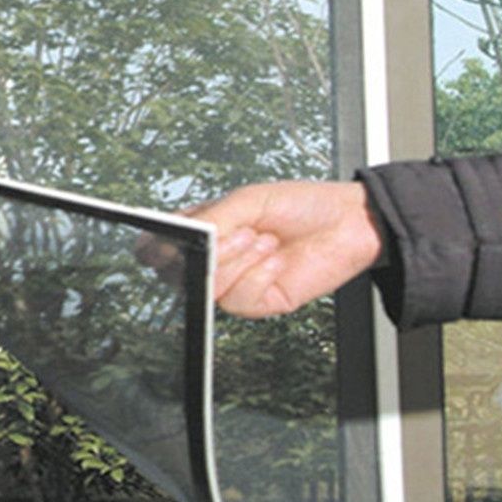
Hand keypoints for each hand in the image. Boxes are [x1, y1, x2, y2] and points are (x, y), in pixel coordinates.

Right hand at [140, 181, 383, 317]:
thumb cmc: (301, 204)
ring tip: (261, 239)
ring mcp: (236, 282)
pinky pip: (238, 300)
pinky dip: (257, 276)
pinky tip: (274, 259)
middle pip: (175, 274)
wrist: (347, 223)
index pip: (158, 246)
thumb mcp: (249, 199)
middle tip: (227, 232)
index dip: (154, 247)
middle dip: (201, 254)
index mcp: (205, 227)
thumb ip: (214, 217)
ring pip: (208, 288)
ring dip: (236, 260)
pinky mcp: (259, 302)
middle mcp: (216, 257)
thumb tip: (189, 235)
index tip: (170, 238)